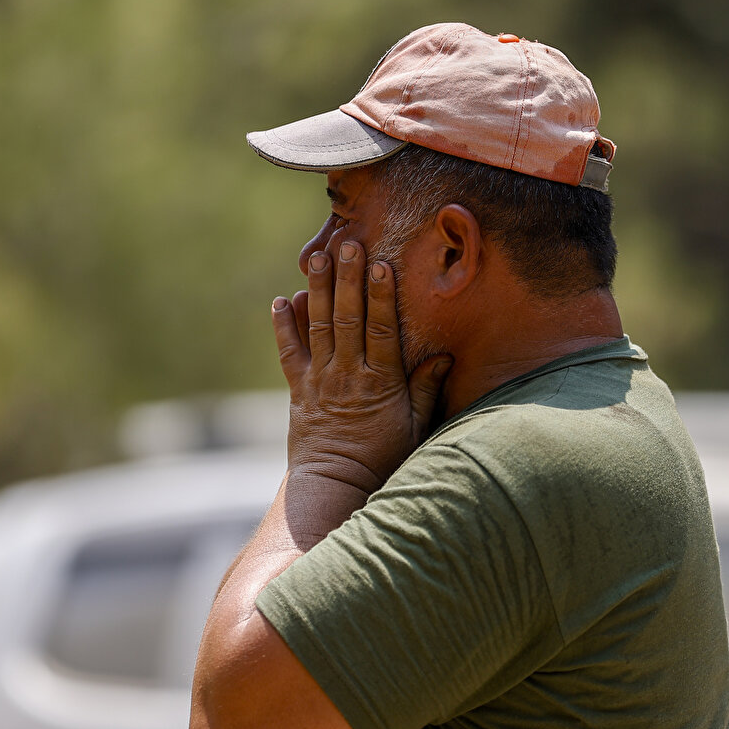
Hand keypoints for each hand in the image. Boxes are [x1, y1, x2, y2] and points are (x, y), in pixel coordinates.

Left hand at [272, 240, 451, 494]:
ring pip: (318, 327)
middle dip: (348, 279)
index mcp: (380, 382)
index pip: (381, 330)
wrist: (335, 484)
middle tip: (347, 244)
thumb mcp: (414, 427)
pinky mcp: (298, 389)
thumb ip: (426, 390)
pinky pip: (289, 352)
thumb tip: (445, 356)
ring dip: (318, 290)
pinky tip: (283, 299)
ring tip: (317, 257)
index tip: (382, 265)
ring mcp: (320, 380)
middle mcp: (348, 375)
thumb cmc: (383, 456)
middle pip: (348, 320)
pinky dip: (283, 325)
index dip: (381, 296)